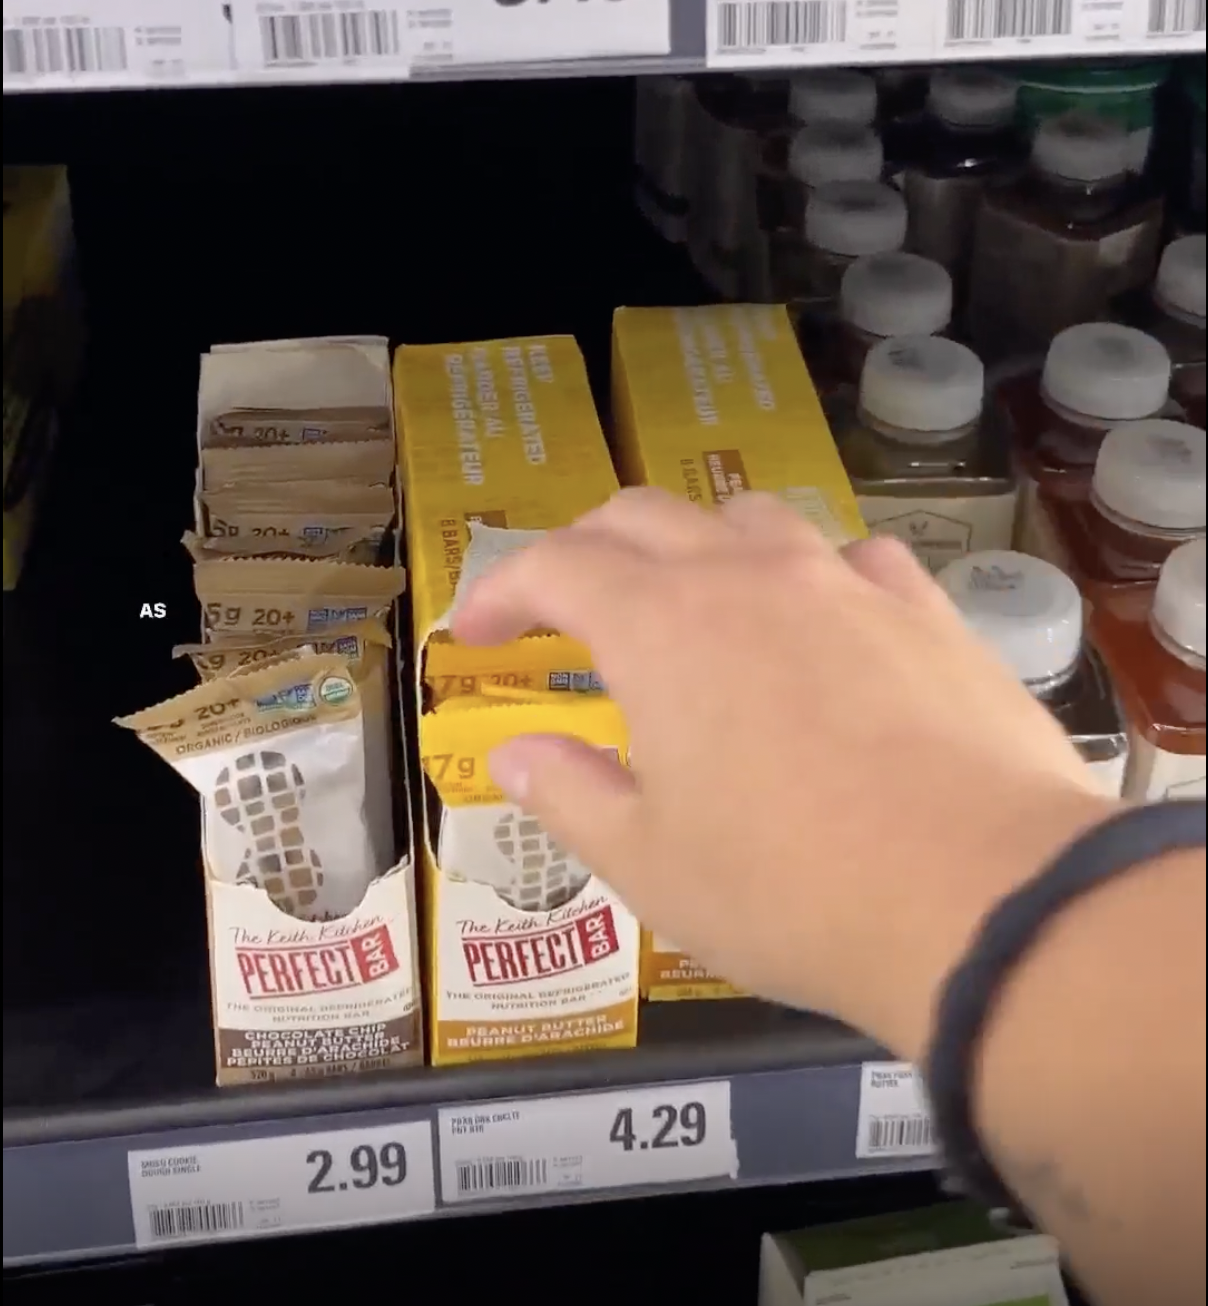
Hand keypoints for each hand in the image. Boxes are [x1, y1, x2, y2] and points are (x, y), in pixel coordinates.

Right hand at [451, 488, 1114, 1058]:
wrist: (985, 897)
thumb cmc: (789, 891)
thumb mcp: (650, 863)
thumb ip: (570, 795)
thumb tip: (515, 755)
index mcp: (662, 627)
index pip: (554, 567)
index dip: (501, 590)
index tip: (474, 632)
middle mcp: (749, 578)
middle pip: (644, 518)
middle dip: (587, 551)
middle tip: (566, 607)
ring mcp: (847, 584)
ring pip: (751, 520)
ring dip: (699, 547)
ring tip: (693, 603)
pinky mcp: (928, 613)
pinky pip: (853, 558)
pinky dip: (810, 575)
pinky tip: (822, 619)